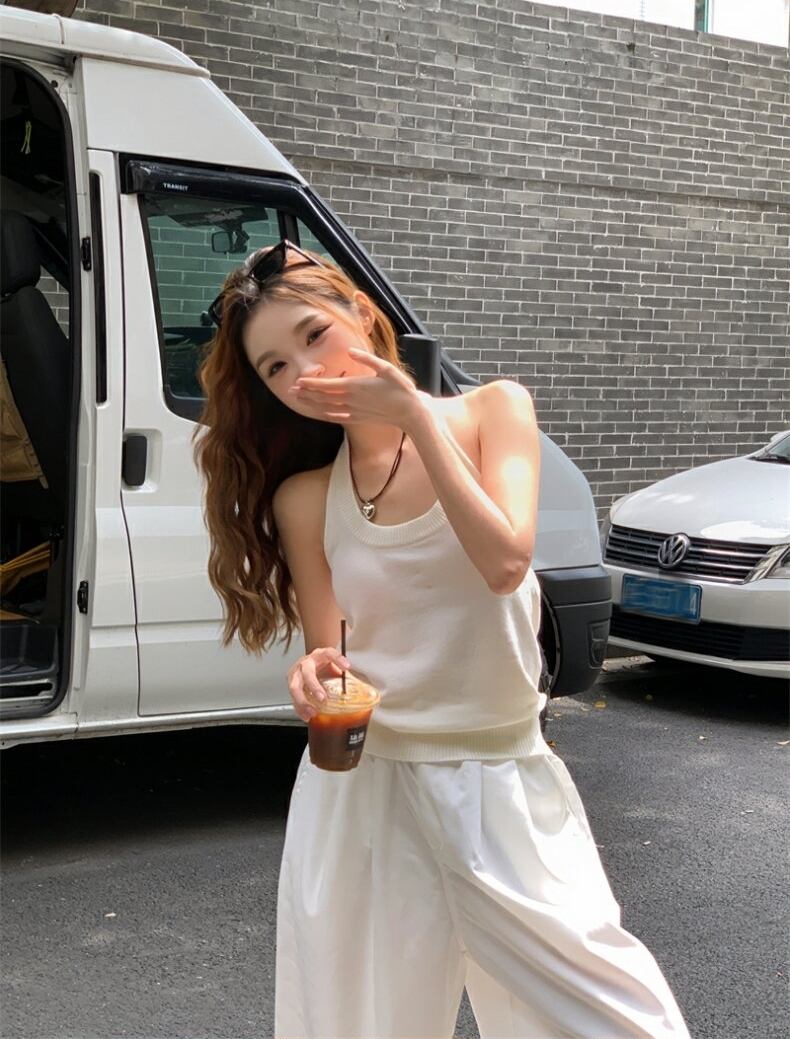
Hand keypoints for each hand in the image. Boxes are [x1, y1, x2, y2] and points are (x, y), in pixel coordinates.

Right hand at [287, 647, 349, 721]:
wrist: (310, 662)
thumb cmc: (323, 665)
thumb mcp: (334, 666)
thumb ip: (345, 676)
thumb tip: (366, 692)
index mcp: (320, 655)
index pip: (329, 653)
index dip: (338, 659)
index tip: (347, 667)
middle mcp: (306, 663)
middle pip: (307, 673)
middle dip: (314, 686)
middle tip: (322, 698)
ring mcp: (297, 673)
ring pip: (295, 687)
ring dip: (303, 701)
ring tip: (313, 711)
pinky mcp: (292, 684)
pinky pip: (293, 698)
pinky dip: (299, 708)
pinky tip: (306, 715)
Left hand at [288, 347, 424, 432]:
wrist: (410, 413)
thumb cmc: (401, 389)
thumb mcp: (387, 369)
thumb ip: (367, 359)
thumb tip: (350, 350)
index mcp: (356, 386)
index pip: (327, 384)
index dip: (311, 383)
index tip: (298, 380)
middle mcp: (351, 400)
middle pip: (322, 397)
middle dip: (306, 393)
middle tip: (291, 389)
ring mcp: (353, 411)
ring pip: (327, 408)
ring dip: (311, 404)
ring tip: (299, 400)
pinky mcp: (358, 418)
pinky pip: (336, 417)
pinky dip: (324, 415)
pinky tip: (318, 413)